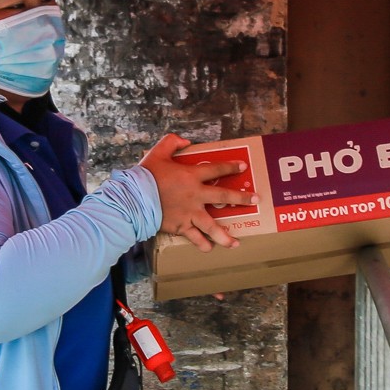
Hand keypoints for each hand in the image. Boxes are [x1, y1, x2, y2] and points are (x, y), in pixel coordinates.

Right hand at [139, 134, 248, 252]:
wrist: (133, 198)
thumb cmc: (145, 175)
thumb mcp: (158, 152)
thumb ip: (172, 142)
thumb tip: (185, 141)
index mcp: (191, 176)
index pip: (216, 170)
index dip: (231, 167)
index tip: (242, 167)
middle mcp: (195, 196)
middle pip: (224, 196)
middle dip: (242, 198)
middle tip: (256, 200)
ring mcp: (189, 213)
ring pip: (212, 226)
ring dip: (225, 235)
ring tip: (236, 243)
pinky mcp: (180, 226)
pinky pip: (194, 237)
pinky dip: (202, 244)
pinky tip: (209, 248)